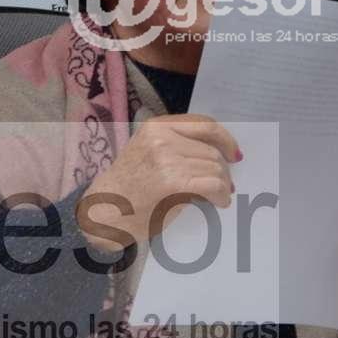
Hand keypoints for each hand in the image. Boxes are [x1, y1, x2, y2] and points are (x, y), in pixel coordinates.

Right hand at [78, 114, 240, 251]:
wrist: (104, 214)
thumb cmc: (127, 188)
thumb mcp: (148, 152)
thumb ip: (177, 145)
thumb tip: (218, 154)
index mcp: (156, 126)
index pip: (203, 124)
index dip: (225, 139)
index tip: (233, 153)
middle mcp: (162, 137)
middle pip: (212, 148)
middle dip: (224, 168)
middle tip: (226, 184)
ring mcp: (167, 159)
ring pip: (215, 166)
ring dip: (223, 184)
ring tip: (220, 195)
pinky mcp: (173, 182)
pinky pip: (213, 184)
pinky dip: (222, 194)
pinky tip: (219, 202)